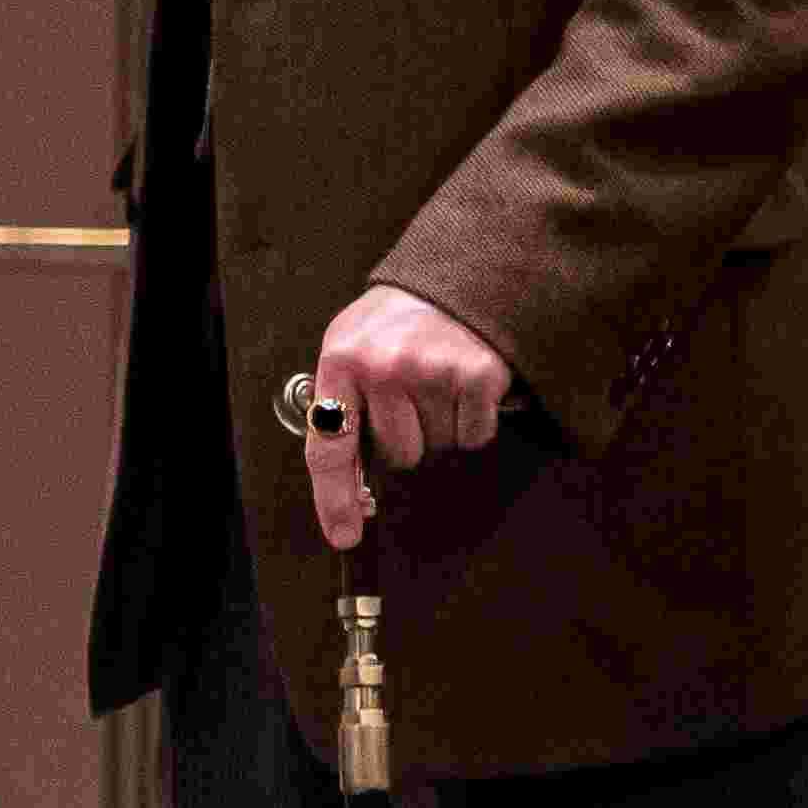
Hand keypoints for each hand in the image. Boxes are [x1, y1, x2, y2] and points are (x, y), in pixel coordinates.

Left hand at [288, 285, 514, 553]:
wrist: (461, 271)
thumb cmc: (399, 320)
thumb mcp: (352, 344)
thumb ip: (342, 404)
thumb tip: (354, 493)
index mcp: (340, 360)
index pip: (329, 447)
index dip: (334, 499)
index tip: (345, 536)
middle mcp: (382, 367)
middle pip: (398, 455)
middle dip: (410, 434)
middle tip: (416, 390)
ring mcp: (430, 371)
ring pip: (438, 446)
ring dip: (443, 423)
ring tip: (441, 377)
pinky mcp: (477, 375)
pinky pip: (474, 435)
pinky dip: (477, 418)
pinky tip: (470, 381)